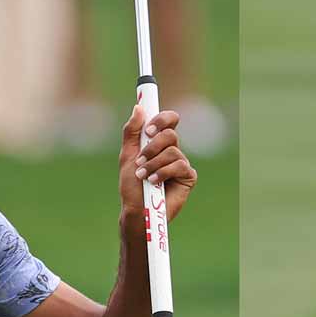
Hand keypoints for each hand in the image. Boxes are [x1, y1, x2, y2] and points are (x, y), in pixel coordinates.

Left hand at [120, 106, 197, 220]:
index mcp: (158, 142)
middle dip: (152, 147)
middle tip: (140, 159)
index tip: (149, 129)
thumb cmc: (131, 185)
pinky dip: (163, 172)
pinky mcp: (188, 177)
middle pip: (170, 134)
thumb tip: (139, 108)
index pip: (169, 120)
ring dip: (154, 163)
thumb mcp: (127, 155)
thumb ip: (132, 132)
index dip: (162, 119)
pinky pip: (180, 166)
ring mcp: (181, 163)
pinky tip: (154, 182)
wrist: (136, 209)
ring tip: (143, 175)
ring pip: (173, 151)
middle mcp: (172, 150)